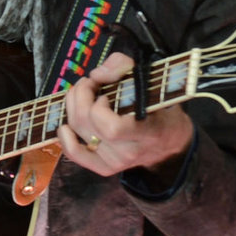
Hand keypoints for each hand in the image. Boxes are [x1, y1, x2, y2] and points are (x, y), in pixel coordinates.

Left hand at [56, 53, 193, 178]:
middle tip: (88, 83)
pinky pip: (76, 155)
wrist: (170, 140)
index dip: (99, 107)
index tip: (104, 92)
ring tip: (83, 94)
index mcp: (148, 131)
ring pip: (79, 133)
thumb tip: (97, 74)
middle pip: (88, 124)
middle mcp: (130, 151)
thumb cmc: (160, 107)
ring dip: (72, 107)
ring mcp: (116, 162)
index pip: (112, 128)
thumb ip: (124, 68)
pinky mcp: (105, 168)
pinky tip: (65, 126)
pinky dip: (65, 139)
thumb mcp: (152, 81)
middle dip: (80, 95)